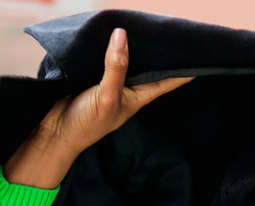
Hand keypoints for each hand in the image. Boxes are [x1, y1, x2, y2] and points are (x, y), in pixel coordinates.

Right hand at [4, 28, 192, 188]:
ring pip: (125, 59)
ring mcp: (109, 82)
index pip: (167, 82)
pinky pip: (103, 57)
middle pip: (147, 67)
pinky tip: (110, 33)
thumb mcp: (108, 95)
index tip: (200, 61)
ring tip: (141, 26)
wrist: (55, 131)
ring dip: (131, 46)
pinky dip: (107, 46)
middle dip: (156, 52)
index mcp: (138, 97)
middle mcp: (127, 89)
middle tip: (167, 30)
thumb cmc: (87, 122)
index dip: (182, 72)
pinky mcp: (90, 75)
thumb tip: (122, 36)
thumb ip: (117, 66)